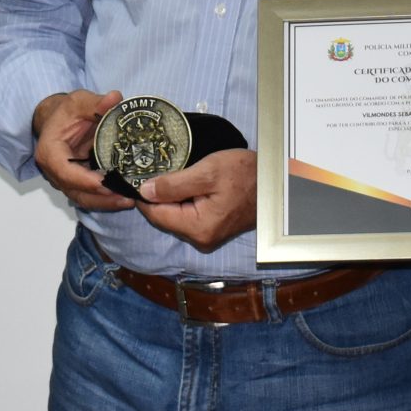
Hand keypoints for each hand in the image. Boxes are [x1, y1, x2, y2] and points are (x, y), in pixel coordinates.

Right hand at [31, 89, 131, 212]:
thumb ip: (95, 102)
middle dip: (101, 198)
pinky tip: (127, 197)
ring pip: (84, 198)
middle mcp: (55, 171)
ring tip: (131, 200)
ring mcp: (66, 180)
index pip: (65, 171)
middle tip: (127, 198)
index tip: (105, 183)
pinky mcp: (78, 183)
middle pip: (76, 191)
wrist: (58, 119)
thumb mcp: (79, 101)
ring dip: (106, 202)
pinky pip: (91, 195)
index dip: (84, 180)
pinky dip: (107, 199)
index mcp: (50, 152)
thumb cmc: (66, 111)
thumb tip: (115, 99)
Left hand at [137, 148, 256, 251]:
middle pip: (164, 217)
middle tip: (155, 170)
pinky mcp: (212, 231)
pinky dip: (183, 202)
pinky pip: (187, 217)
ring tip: (175, 174)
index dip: (143, 195)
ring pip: (175, 217)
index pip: (156, 214)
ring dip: (171, 198)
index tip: (136, 176)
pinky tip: (188, 185)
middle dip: (157, 196)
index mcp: (198, 228)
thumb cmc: (245, 174)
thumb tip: (144, 192)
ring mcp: (207, 237)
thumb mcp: (207, 172)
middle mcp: (200, 239)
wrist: (273, 182)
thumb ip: (173, 184)